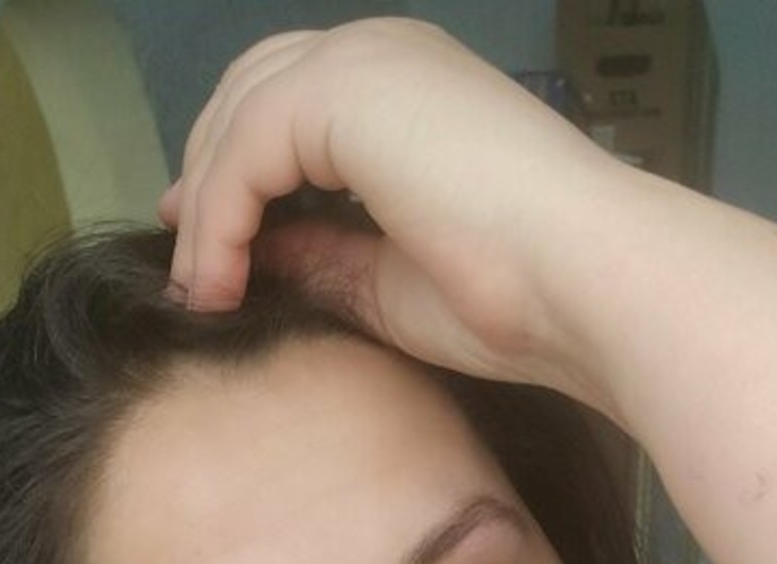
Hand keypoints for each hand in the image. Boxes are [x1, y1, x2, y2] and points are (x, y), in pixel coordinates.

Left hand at [158, 17, 606, 390]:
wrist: (588, 283)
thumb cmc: (522, 294)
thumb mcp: (387, 278)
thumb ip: (319, 252)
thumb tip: (252, 256)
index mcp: (408, 90)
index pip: (289, 105)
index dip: (233, 172)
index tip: (204, 250)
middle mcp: (384, 55)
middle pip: (249, 93)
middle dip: (207, 179)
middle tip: (188, 267)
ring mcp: (366, 62)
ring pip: (237, 118)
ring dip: (206, 211)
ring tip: (204, 295)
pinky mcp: (347, 90)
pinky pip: (242, 149)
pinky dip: (217, 219)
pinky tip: (220, 284)